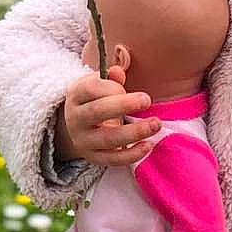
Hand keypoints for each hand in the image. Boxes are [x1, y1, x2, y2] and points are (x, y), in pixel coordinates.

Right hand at [61, 44, 161, 164]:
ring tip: (156, 124)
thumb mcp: (97, 85)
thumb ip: (110, 78)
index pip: (90, 89)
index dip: (111, 87)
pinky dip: (132, 154)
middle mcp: (76, 118)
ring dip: (134, 132)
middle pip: (97, 111)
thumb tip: (119, 71)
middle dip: (124, 105)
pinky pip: (113, 159)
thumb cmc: (94, 100)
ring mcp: (83, 140)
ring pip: (108, 138)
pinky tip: (149, 145)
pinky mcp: (93, 157)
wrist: (76, 127)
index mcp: (76, 95)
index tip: (126, 87)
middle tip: (147, 100)